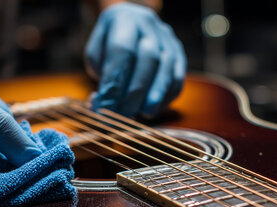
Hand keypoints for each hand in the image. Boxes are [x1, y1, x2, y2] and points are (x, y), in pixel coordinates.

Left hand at [85, 2, 185, 116]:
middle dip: (134, 92)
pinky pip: (178, 77)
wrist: (131, 23)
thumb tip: (104, 108)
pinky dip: (168, 95)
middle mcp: (149, 26)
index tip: (106, 108)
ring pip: (166, 67)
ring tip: (145, 113)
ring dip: (156, 94)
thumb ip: (100, 79)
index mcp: (124, 20)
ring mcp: (168, 40)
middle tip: (124, 115)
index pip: (121, 51)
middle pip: (147, 59)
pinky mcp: (179, 54)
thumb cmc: (109, 44)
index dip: (115, 83)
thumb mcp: (96, 54)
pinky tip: (156, 108)